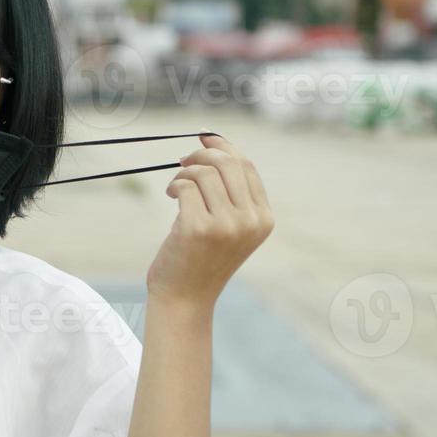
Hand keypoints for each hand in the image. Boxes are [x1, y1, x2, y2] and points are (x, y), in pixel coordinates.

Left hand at [146, 133, 273, 308]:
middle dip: (201, 154)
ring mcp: (227, 226)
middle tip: (183, 161)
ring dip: (184, 173)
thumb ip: (231, 192)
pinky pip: (185, 186)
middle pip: (227, 163)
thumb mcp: (229, 225)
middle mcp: (251, 221)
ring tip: (176, 187)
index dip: (223, 146)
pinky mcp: (199, 228)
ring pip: (204, 173)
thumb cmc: (202, 257)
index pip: (246, 166)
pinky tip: (172, 196)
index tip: (203, 139)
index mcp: (264, 218)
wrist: (185, 297)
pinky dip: (175, 185)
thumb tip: (212, 142)